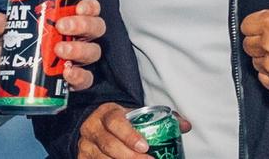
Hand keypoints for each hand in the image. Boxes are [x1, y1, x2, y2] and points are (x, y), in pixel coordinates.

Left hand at [0, 0, 106, 101]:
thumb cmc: (0, 54)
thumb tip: (1, 20)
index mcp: (62, 22)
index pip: (87, 10)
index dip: (89, 7)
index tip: (77, 7)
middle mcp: (73, 39)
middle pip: (95, 28)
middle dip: (83, 25)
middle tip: (61, 26)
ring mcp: (73, 62)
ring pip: (93, 52)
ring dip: (80, 49)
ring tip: (59, 50)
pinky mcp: (68, 83)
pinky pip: (85, 80)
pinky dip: (80, 76)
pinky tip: (67, 73)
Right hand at [78, 102, 192, 158]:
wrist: (95, 123)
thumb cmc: (120, 121)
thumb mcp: (137, 114)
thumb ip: (162, 118)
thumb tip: (185, 126)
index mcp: (107, 113)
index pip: (115, 122)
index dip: (129, 135)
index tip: (145, 146)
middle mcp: (92, 128)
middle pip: (109, 145)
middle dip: (130, 156)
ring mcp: (85, 145)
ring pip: (102, 158)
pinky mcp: (83, 157)